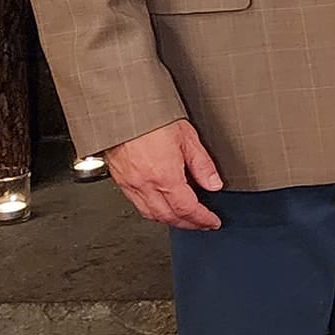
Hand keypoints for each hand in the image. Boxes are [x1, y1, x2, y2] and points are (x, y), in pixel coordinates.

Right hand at [103, 120, 223, 230]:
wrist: (121, 110)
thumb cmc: (152, 118)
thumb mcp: (187, 137)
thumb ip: (202, 164)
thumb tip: (214, 184)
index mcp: (165, 176)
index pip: (187, 209)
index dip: (202, 219)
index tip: (212, 222)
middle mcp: (145, 185)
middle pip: (169, 217)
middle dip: (188, 224)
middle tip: (202, 223)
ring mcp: (130, 184)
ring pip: (151, 214)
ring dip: (169, 220)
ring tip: (184, 218)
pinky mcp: (120, 180)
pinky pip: (137, 204)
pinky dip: (152, 211)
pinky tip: (160, 205)